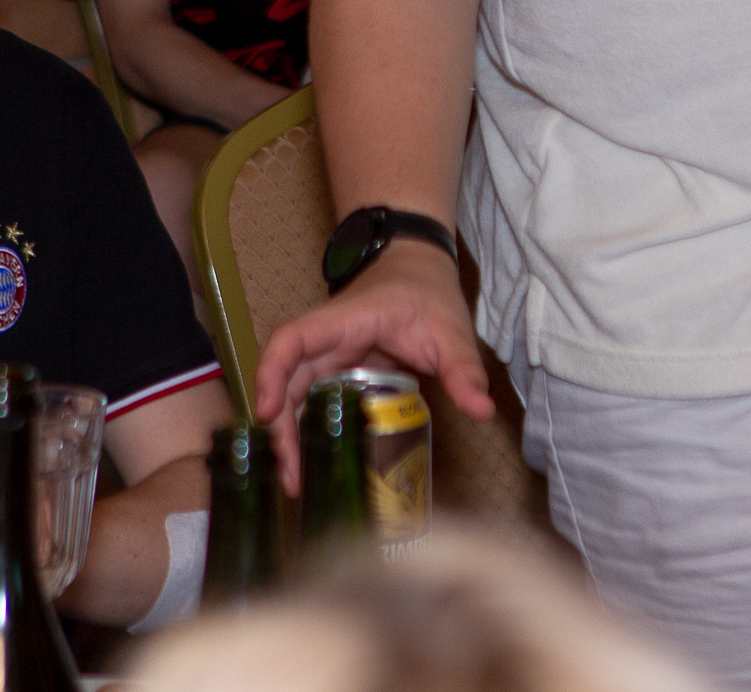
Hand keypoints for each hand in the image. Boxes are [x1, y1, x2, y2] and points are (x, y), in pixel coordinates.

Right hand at [250, 245, 486, 494]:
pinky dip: (307, 429)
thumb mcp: (451, 330)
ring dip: (289, 434)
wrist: (419, 268)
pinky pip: (312, 399)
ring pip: (295, 392)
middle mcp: (327, 338)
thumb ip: (464, 369)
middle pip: (286, 378)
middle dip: (280, 427)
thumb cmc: (428, 292)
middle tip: (290, 477)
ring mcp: (329, 354)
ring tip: (296, 482)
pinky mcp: (338, 369)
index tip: (268, 411)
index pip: (291, 339)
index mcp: (344, 320)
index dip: (271, 372)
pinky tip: (312, 463)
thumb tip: (482, 410)